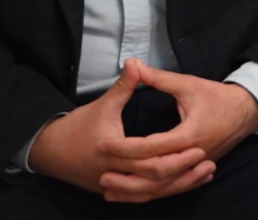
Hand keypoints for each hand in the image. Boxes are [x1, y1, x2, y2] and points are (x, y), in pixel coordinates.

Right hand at [28, 59, 213, 201]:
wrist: (49, 152)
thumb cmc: (76, 127)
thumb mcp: (103, 104)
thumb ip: (124, 85)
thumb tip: (135, 61)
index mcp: (111, 149)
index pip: (147, 154)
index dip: (174, 151)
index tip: (198, 144)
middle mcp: (112, 171)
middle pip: (153, 177)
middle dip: (182, 170)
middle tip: (207, 158)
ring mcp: (113, 185)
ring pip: (151, 192)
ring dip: (179, 184)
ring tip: (205, 173)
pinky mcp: (115, 191)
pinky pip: (144, 196)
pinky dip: (165, 191)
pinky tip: (185, 183)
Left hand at [99, 62, 257, 199]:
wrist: (247, 110)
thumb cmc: (218, 97)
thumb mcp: (187, 84)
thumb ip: (158, 78)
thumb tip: (133, 65)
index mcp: (189, 133)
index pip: (151, 147)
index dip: (125, 147)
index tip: (104, 145)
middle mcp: (193, 154)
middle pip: (155, 173)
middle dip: (127, 175)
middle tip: (102, 174)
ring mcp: (196, 165)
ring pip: (163, 186)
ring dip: (136, 190)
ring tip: (111, 190)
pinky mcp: (197, 169)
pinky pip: (172, 186)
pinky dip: (152, 191)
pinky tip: (134, 193)